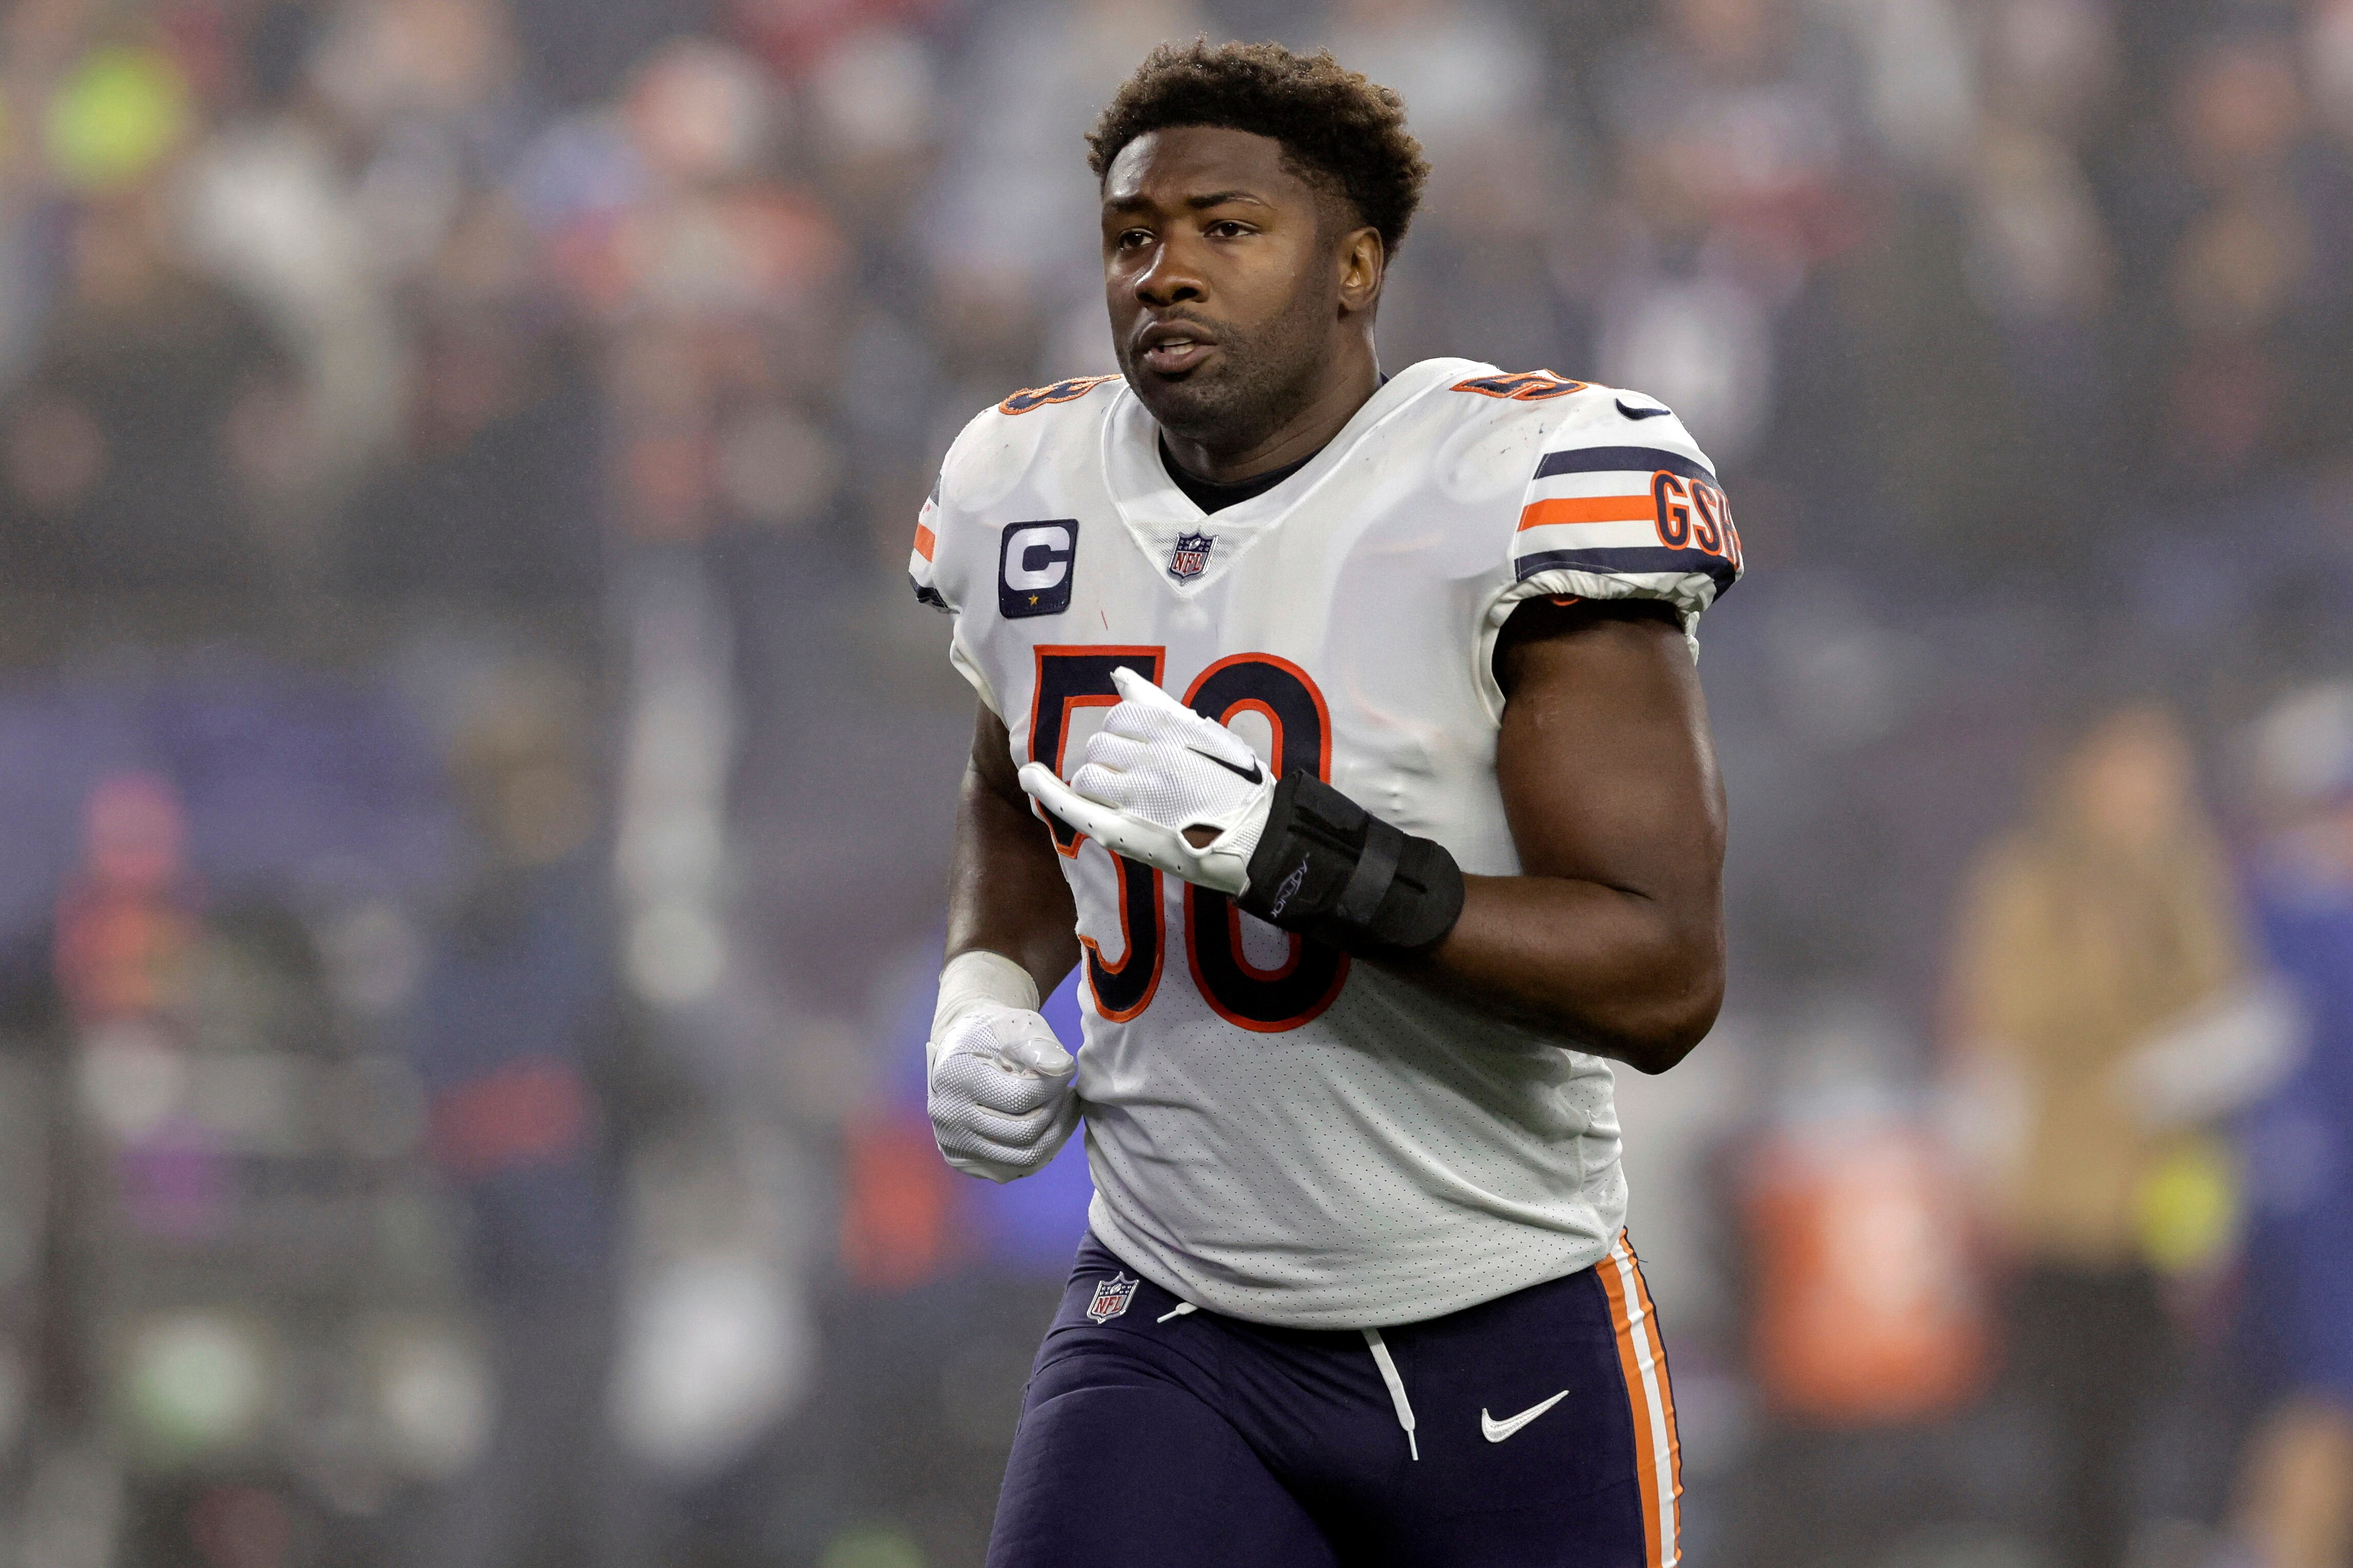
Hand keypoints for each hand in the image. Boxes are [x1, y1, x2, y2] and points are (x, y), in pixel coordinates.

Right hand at [927, 1002, 1079, 1182]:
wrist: (964, 1048)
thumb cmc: (996, 1033)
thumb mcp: (1019, 1026)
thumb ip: (1040, 1047)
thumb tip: (1062, 1069)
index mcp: (957, 1076)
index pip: (1021, 1098)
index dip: (1054, 1087)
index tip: (1067, 1073)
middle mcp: (948, 1115)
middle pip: (1024, 1133)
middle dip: (1057, 1112)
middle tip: (1067, 1092)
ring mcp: (952, 1142)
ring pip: (1023, 1158)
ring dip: (1055, 1134)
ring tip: (1063, 1108)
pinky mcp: (963, 1160)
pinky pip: (1014, 1167)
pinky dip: (1041, 1149)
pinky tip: (1049, 1125)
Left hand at [1017, 666, 1275, 895]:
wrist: (1261, 842)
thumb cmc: (1240, 787)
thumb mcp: (1207, 733)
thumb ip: (1158, 702)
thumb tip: (1117, 673)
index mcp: (1173, 729)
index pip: (1122, 715)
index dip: (1125, 732)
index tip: (1139, 750)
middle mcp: (1151, 758)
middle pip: (1101, 745)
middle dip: (1111, 758)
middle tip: (1136, 779)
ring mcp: (1136, 796)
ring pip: (1088, 774)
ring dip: (1096, 781)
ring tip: (1121, 797)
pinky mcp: (1124, 832)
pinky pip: (1072, 805)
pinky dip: (1045, 789)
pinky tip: (1029, 777)